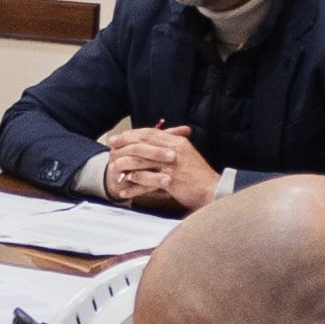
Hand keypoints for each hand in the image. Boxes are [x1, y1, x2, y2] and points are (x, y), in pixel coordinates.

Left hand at [101, 126, 220, 210]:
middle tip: (110, 148)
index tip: (119, 137)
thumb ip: (171, 148)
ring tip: (113, 170)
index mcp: (177, 143)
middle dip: (124, 144)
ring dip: (124, 164)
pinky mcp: (169, 180)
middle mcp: (173, 151)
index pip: (150, 133)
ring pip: (140, 160)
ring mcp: (171, 165)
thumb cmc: (199, 176)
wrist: (214, 190)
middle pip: (142, 143)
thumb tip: (154, 145)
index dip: (132, 134)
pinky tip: (123, 189)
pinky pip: (144, 180)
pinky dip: (132, 185)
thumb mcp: (186, 155)